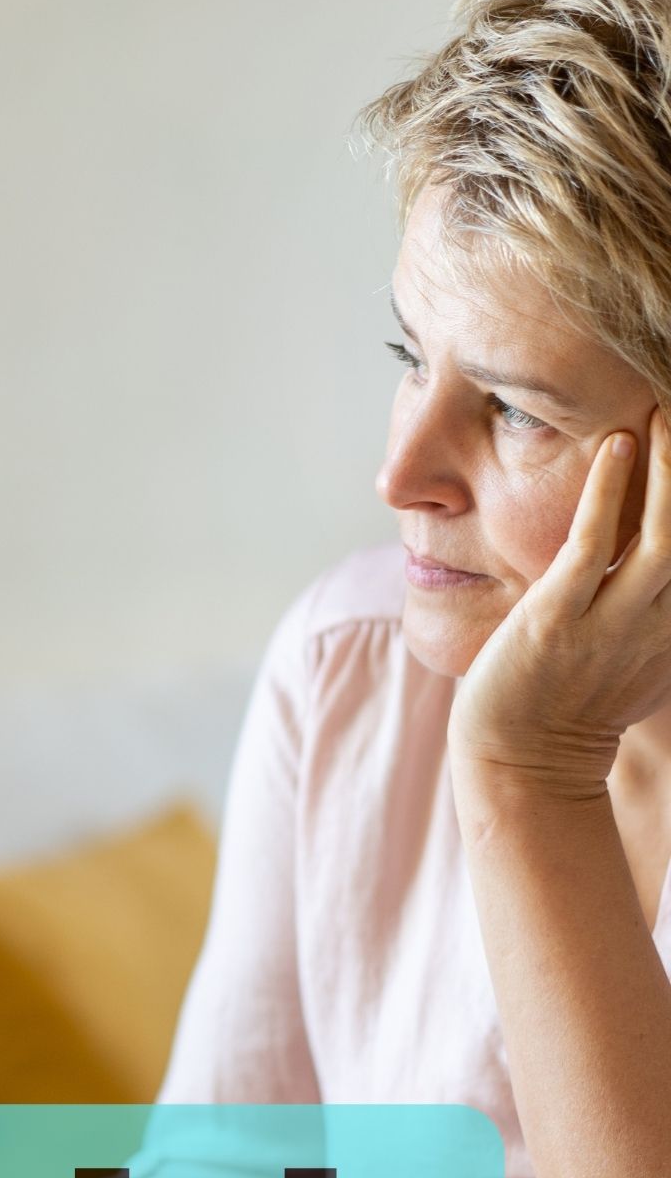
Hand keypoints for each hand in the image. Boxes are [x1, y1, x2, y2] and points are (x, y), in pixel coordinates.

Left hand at [448, 410, 670, 797]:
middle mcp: (656, 623)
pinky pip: (592, 546)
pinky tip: (616, 443)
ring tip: (667, 410)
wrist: (520, 767)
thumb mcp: (628, 660)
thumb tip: (653, 568)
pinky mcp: (557, 620)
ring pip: (663, 535)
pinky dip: (608, 493)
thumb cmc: (563, 712)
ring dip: (670, 470)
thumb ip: (647, 613)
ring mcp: (609, 622)